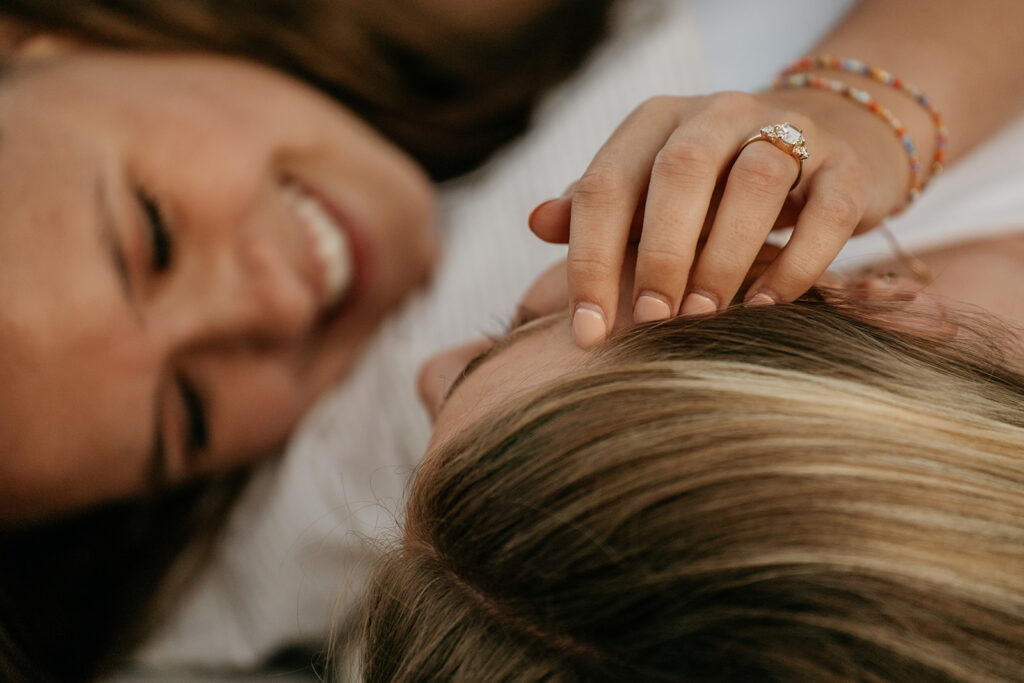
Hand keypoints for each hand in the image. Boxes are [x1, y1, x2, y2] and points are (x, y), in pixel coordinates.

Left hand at [529, 89, 911, 347]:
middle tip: (648, 321)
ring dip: (723, 254)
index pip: (608, 182)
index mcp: (656, 122)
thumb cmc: (711, 188)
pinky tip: (764, 306)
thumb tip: (537, 223)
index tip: (586, 330)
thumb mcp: (646, 193)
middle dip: (659, 252)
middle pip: (682, 170)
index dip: (589, 258)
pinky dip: (796, 262)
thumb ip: (594, 208)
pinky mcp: (845, 167)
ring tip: (702, 316)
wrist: (821, 146)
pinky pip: (827, 209)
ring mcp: (790, 132)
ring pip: (756, 180)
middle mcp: (718, 114)